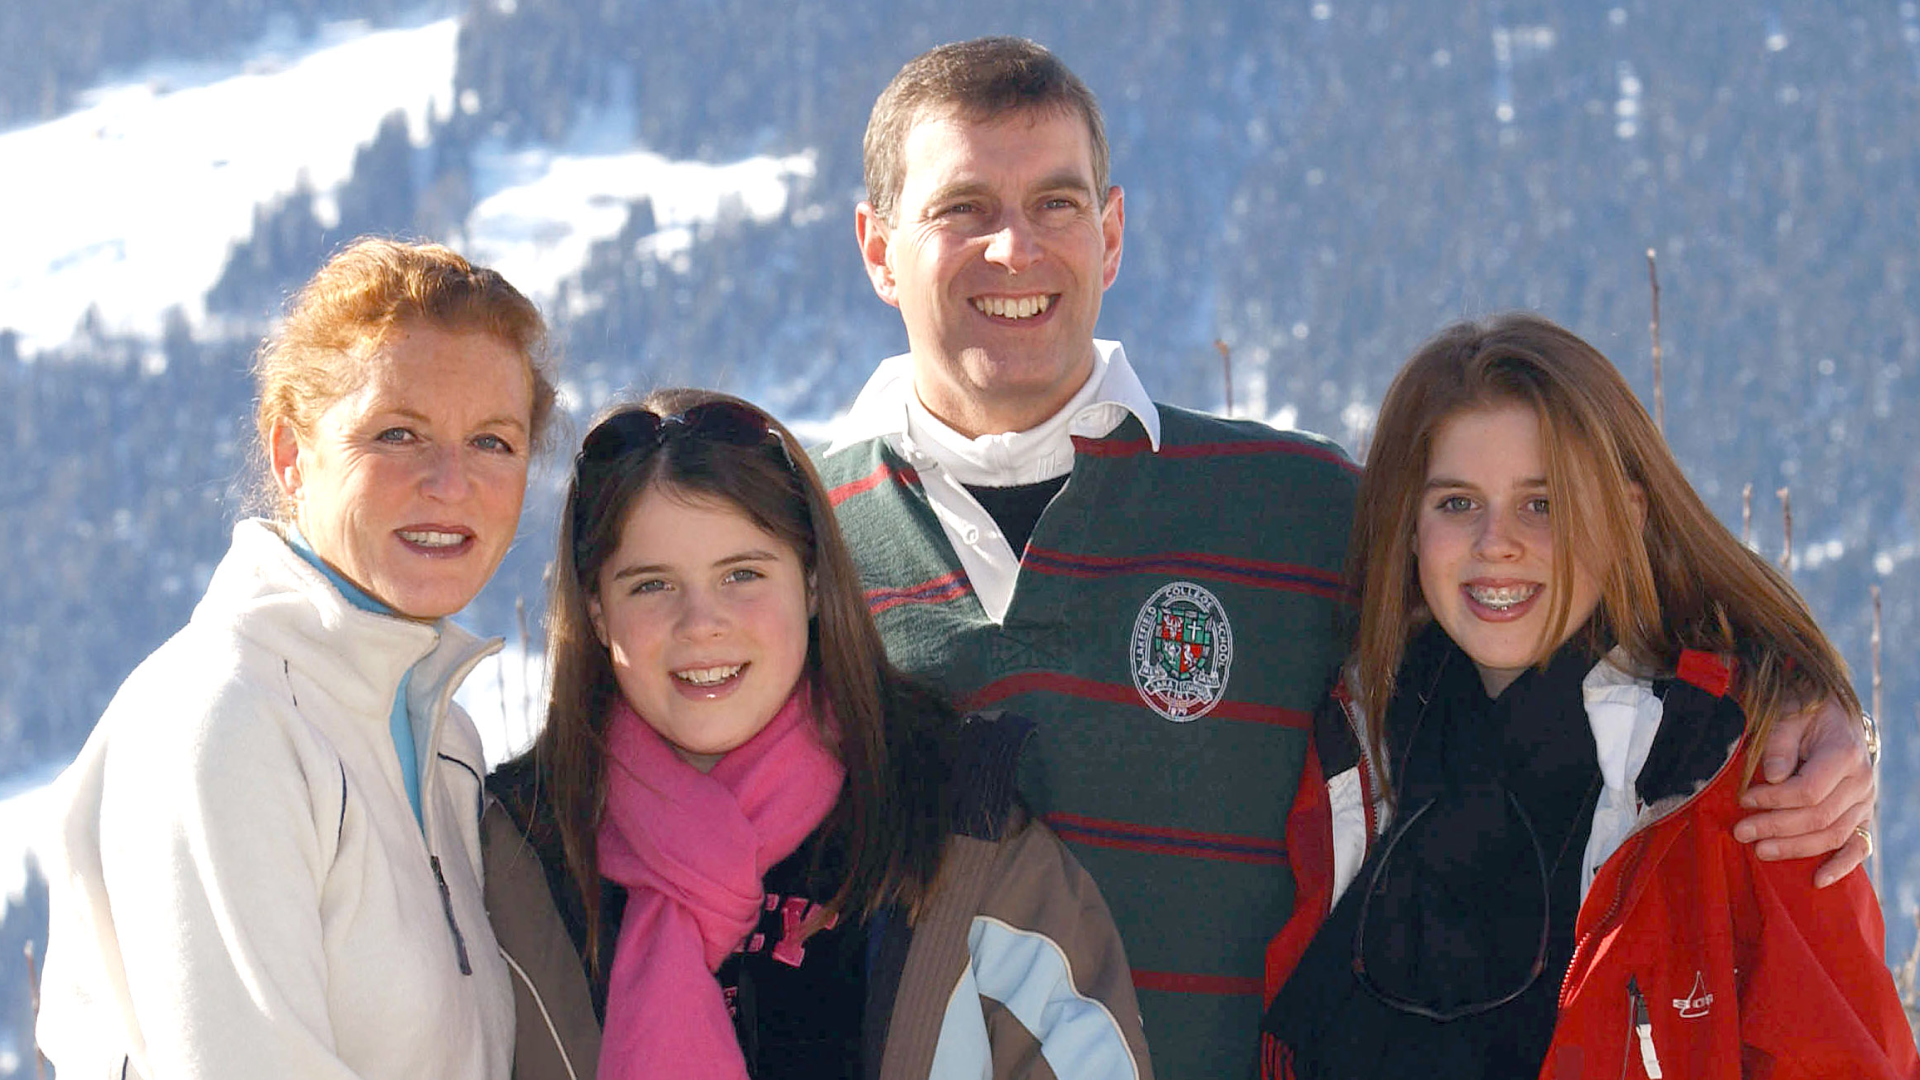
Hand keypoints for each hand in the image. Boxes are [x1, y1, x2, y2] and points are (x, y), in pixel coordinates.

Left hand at [1734, 696, 1873, 887]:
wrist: (1834, 717)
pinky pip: (1859, 847)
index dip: (1774, 800)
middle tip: (1741, 832)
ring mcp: (1865, 802)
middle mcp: (1861, 782)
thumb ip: (1780, 742)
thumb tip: (1773, 776)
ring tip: (1759, 851)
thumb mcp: (1789, 714)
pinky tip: (1818, 880)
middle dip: (1776, 827)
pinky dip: (1841, 866)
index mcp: (1845, 754)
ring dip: (1795, 848)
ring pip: (1833, 836)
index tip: (1743, 800)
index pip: (1808, 791)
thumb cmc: (1805, 713)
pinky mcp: (1861, 816)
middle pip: (1819, 817)